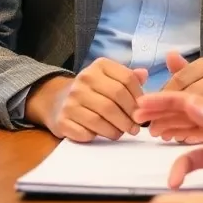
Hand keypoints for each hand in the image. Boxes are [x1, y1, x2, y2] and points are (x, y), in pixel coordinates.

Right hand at [25, 59, 148, 141]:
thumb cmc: (94, 90)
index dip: (139, 97)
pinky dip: (98, 136)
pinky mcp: (62, 120)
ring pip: (101, 118)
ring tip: (123, 132)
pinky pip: (85, 132)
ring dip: (117, 129)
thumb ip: (130, 77)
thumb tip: (144, 74)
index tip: (143, 109)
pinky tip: (105, 134)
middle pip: (115, 98)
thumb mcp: (111, 77)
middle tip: (136, 127)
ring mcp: (70, 100)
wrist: (58, 100)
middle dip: (130, 115)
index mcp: (100, 66)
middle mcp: (83, 79)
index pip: (127, 79)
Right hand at [133, 93, 202, 199]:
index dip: (164, 101)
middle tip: (136, 116)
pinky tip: (173, 178)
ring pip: (186, 134)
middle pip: (184, 114)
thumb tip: (191, 103)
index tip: (141, 104)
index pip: (189, 102)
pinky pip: (194, 160)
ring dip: (168, 132)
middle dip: (160, 113)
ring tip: (147, 133)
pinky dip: (182, 167)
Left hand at [148, 53, 202, 142]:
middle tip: (141, 120)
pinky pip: (202, 127)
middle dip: (160, 111)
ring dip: (170, 124)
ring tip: (154, 131)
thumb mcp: (198, 73)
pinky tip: (171, 135)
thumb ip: (182, 69)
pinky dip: (184, 132)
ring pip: (191, 114)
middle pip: (184, 97)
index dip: (158, 93)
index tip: (141, 103)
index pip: (179, 80)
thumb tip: (170, 55)